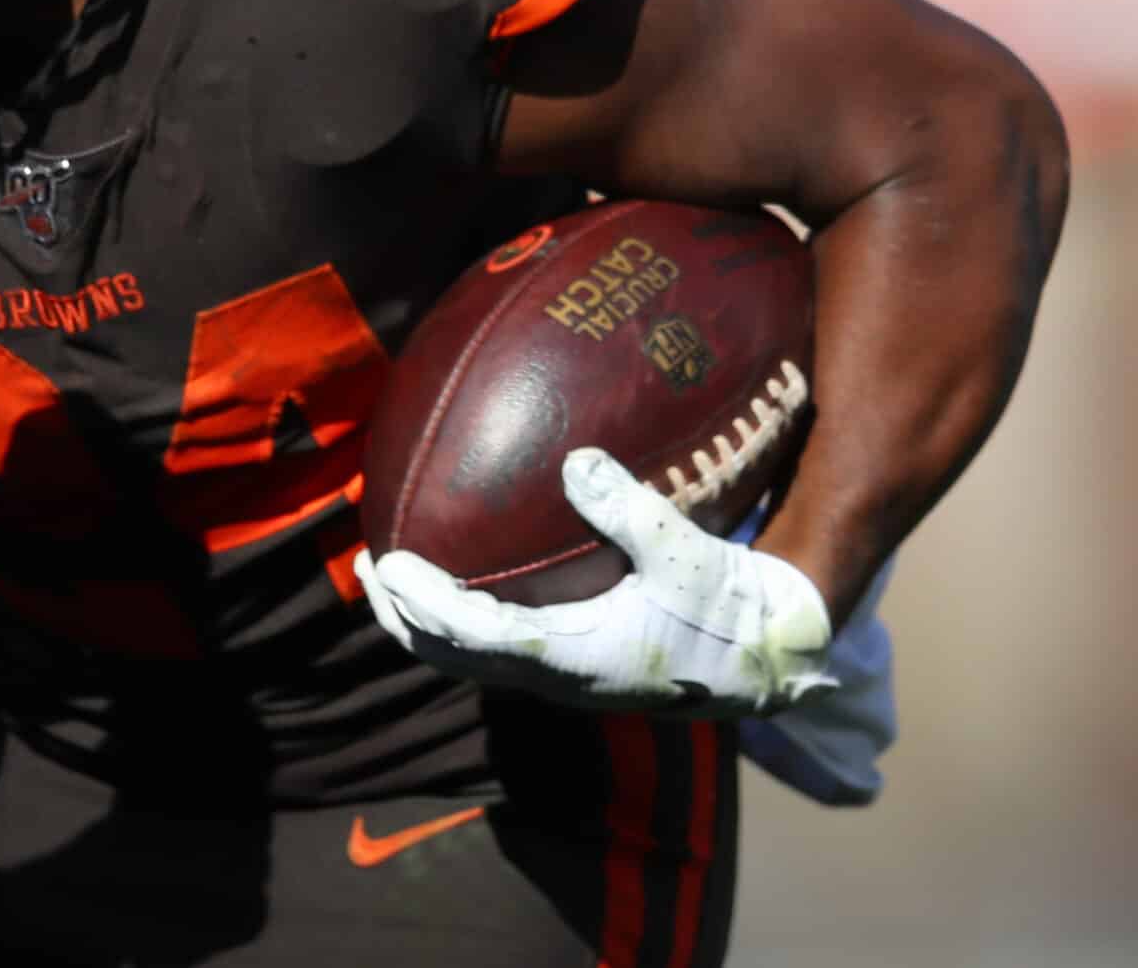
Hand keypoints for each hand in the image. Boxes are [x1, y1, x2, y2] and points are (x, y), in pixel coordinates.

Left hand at [354, 446, 837, 717]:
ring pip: (469, 663)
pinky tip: (463, 575)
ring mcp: (563, 677)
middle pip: (451, 659)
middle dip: (400, 618)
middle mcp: (557, 677)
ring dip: (424, 624)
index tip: (383, 563)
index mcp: (575, 657)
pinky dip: (462, 620)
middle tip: (367, 565)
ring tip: (392, 575)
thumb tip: (575, 460)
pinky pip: (498, 650)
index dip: (422, 603)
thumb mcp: (687, 552)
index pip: (474, 636)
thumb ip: (631, 509)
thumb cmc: (729, 606)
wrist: (769, 660)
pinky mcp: (575, 667)